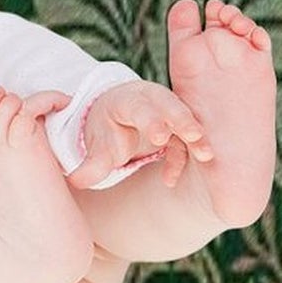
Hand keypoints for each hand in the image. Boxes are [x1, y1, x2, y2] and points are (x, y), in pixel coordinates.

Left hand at [67, 80, 212, 190]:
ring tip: (206, 155)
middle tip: (194, 136)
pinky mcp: (179, 125)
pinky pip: (186, 140)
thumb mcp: (98, 145)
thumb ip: (90, 165)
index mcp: (126, 101)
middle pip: (170, 106)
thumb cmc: (108, 129)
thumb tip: (75, 181)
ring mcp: (168, 110)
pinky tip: (168, 180)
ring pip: (186, 120)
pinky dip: (184, 157)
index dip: (151, 120)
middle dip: (182, 121)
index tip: (160, 137)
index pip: (140, 107)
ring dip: (196, 137)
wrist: (117, 116)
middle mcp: (151, 101)